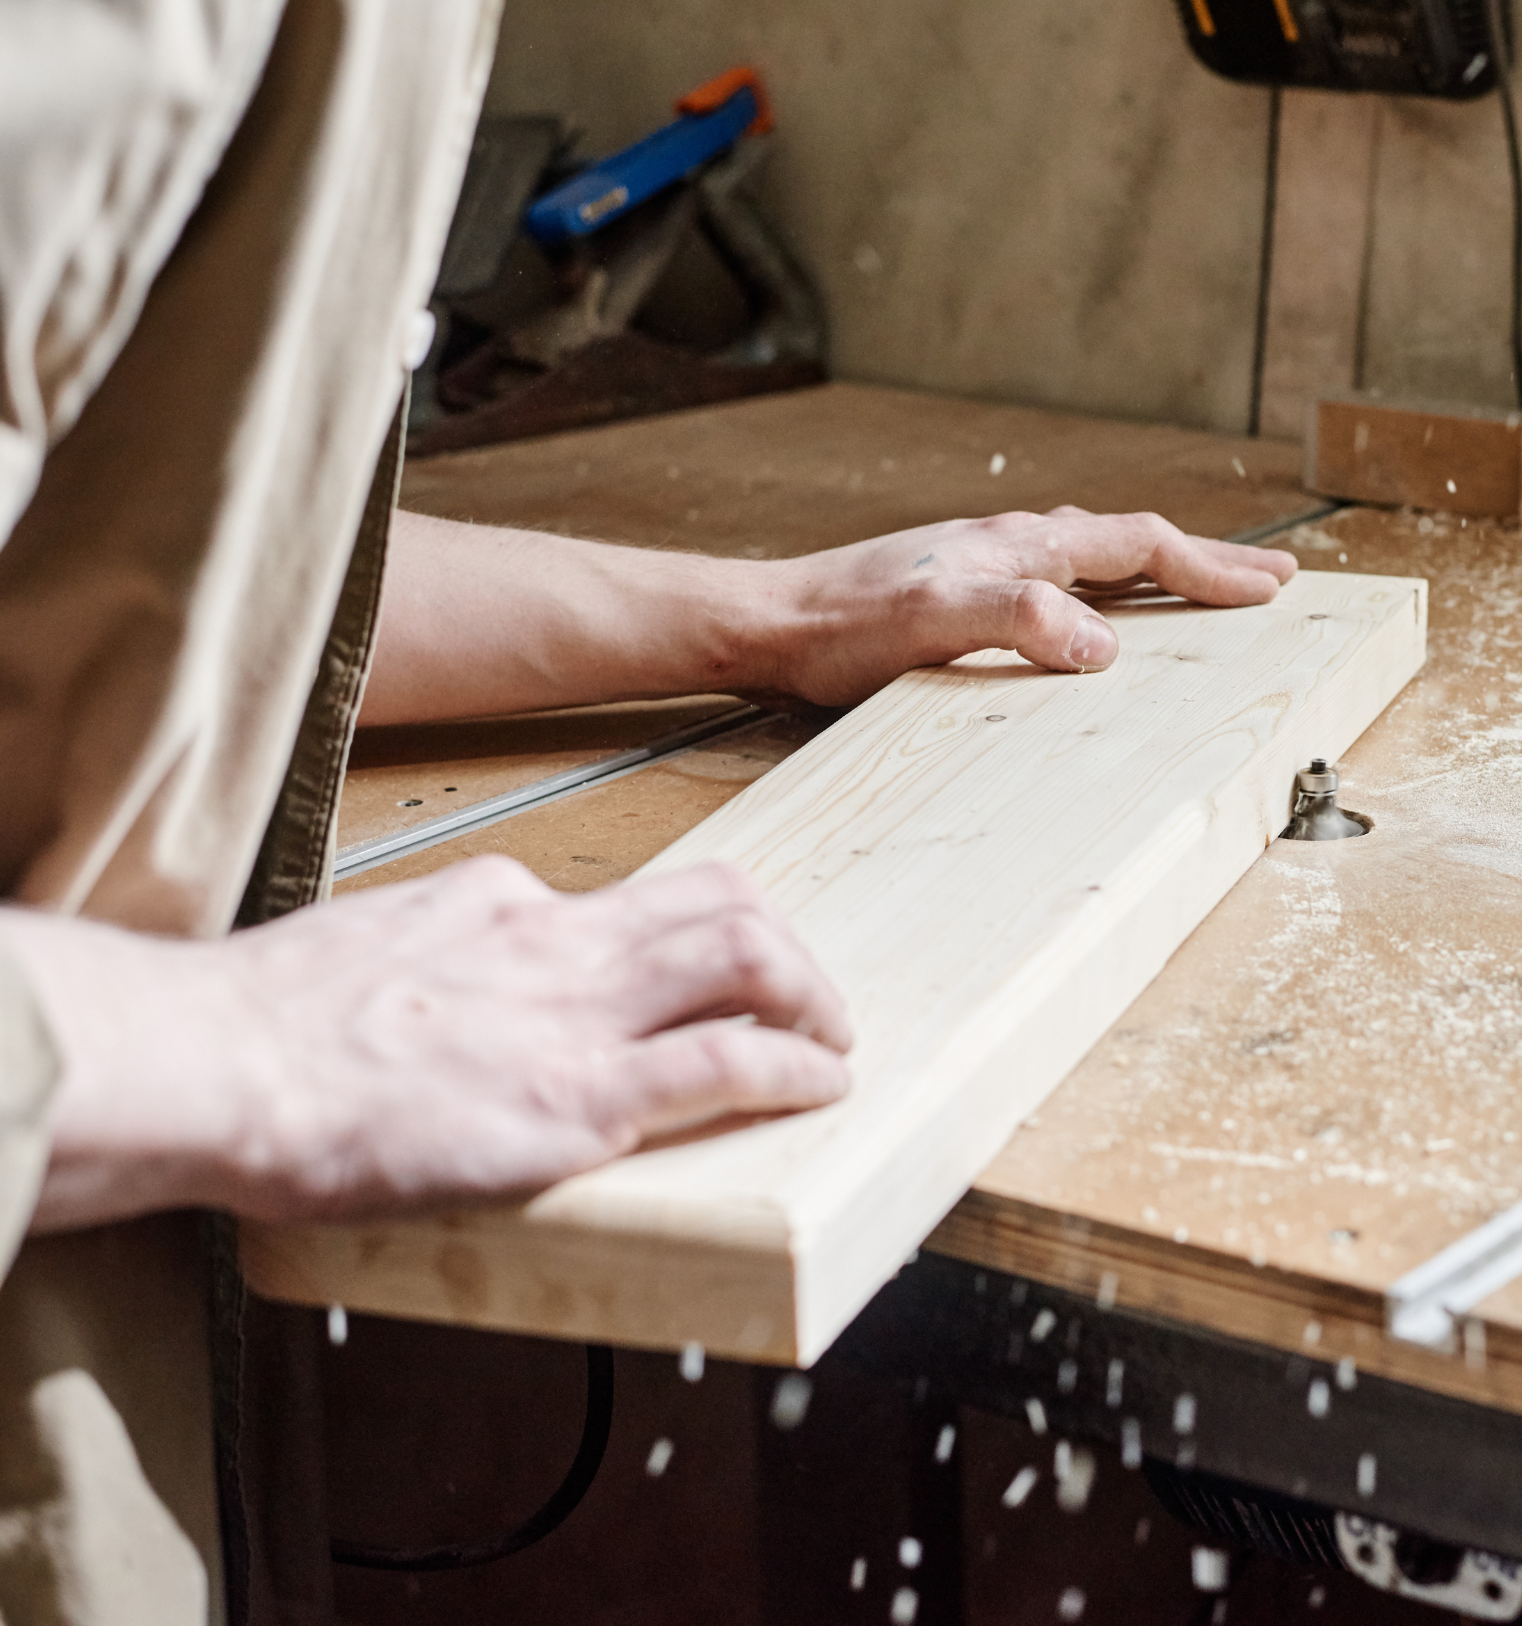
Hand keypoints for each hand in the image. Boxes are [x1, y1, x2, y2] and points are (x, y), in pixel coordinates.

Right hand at [4, 856, 850, 1231]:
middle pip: (720, 899)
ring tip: (832, 1040)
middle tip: (809, 996)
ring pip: (746, 956)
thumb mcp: (363, 954)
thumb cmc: (255, 1032)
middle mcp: (553, 937)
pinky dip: (793, 1068)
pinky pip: (729, 1064)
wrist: (214, 1064)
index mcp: (496, 900)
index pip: (626, 899)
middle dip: (784, 946)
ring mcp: (574, 1014)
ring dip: (811, 997)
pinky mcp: (579, 1097)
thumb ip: (430, 960)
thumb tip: (442, 992)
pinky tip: (817, 1084)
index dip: (686, 935)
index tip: (703, 974)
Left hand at [747, 507, 1298, 705]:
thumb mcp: (933, 625)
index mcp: (1019, 547)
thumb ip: (1020, 621)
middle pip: (1132, 542)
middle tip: (1271, 577)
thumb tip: (1106, 642)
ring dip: (1162, 570)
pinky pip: (1063, 581)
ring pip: (1099, 557)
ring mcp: (986, 564)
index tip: (1271, 587)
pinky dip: (1111, 589)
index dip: (1210, 568)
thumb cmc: (840, 629)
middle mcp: (1010, 545)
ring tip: (1205, 587)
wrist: (767, 624)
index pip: (1139, 547)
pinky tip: (1099, 615)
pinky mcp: (961, 592)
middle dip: (1206, 561)